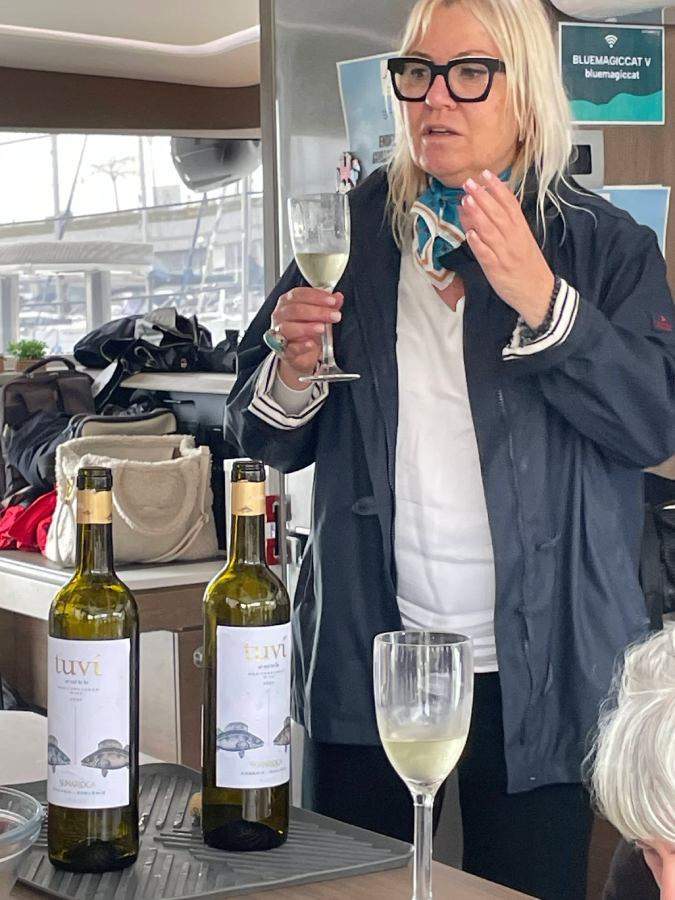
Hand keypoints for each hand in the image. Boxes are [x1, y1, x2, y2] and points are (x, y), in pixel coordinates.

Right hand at [271, 288, 342, 388]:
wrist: (300, 355)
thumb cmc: (306, 332)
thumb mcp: (319, 317)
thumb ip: (328, 306)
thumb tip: (338, 297)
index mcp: (287, 303)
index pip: (298, 294)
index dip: (316, 296)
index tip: (332, 301)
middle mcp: (280, 316)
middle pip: (295, 310)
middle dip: (317, 312)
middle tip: (334, 315)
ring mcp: (279, 334)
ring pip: (288, 328)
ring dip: (307, 327)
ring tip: (322, 328)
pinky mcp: (283, 351)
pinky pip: (289, 348)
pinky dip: (300, 346)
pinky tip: (310, 344)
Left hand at [459, 170, 553, 327]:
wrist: (539, 293)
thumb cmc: (528, 267)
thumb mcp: (522, 242)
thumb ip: (504, 226)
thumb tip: (482, 208)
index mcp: (522, 230)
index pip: (510, 204)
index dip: (498, 188)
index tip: (486, 174)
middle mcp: (514, 239)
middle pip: (498, 214)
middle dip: (483, 197)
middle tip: (469, 182)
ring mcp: (505, 254)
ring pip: (491, 231)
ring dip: (478, 215)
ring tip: (466, 200)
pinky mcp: (497, 270)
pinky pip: (487, 255)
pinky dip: (478, 244)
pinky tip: (469, 234)